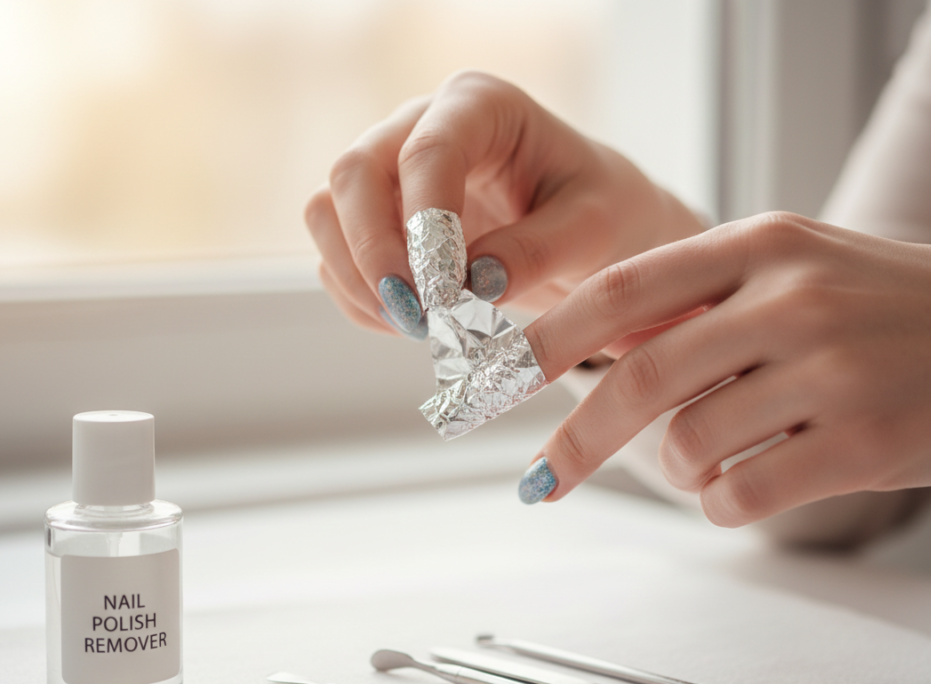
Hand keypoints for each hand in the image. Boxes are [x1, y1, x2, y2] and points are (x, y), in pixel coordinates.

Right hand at [305, 71, 703, 337]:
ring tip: (420, 331)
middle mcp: (422, 126)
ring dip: (359, 280)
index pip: (427, 152)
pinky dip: (362, 301)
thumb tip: (471, 285)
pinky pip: (337, 257)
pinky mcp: (378, 221)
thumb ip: (538, 250)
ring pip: (327, 214)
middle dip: (374, 254)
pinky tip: (412, 328)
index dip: (424, 226)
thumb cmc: (602, 213)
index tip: (446, 297)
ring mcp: (392, 173)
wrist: (595, 231)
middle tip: (420, 321)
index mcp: (481, 106)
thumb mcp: (595, 229)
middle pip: (353, 174)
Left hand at [519, 212, 930, 526]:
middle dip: (577, 439)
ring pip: (689, 443)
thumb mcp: (790, 269)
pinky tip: (741, 489)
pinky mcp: (862, 443)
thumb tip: (591, 345)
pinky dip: (720, 504)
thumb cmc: (879, 307)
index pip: (620, 291)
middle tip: (540, 477)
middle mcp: (790, 297)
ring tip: (703, 464)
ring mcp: (831, 370)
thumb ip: (695, 301)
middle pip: (639, 377)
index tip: (489, 381)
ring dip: (674, 471)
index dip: (543, 340)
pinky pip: (742, 493)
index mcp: (758, 244)